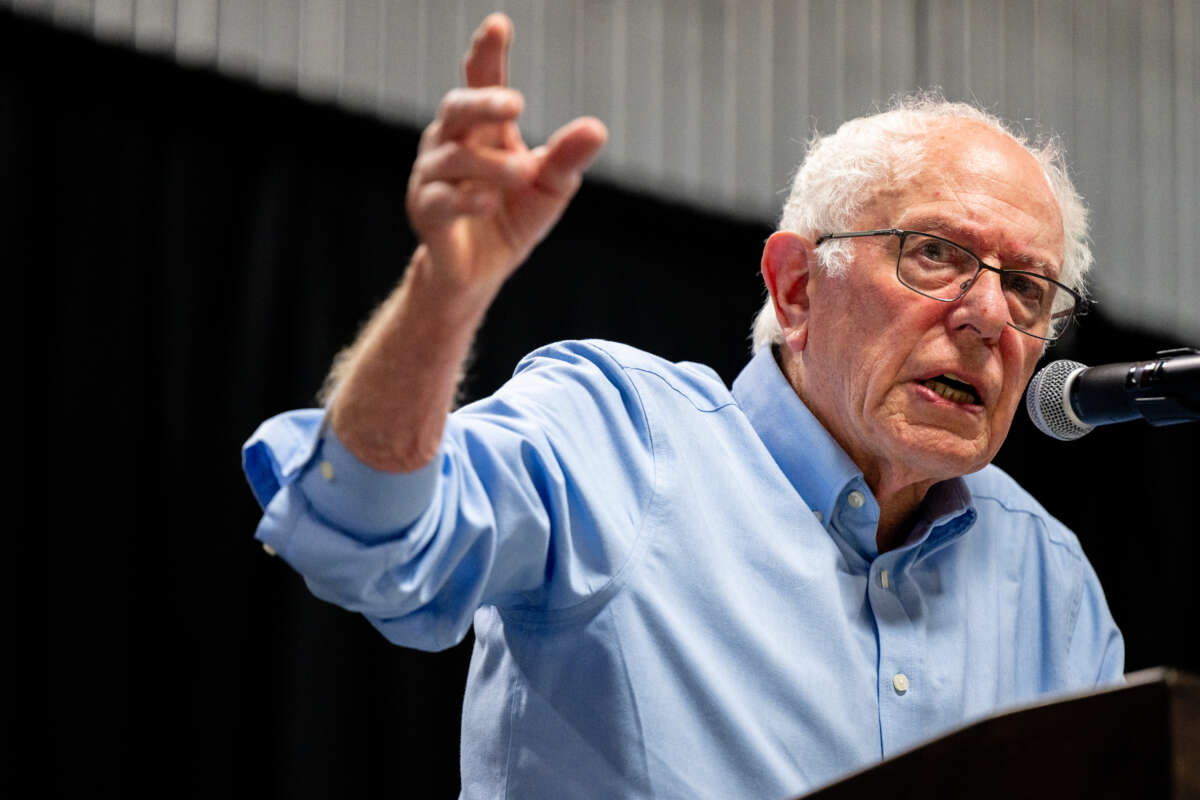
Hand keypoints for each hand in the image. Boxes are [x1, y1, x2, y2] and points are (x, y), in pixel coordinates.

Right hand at [406, 13, 607, 297]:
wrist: (481, 272)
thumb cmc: (513, 218)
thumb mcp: (551, 187)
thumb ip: (567, 157)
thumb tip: (596, 128)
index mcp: (483, 129)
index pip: (482, 82)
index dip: (487, 54)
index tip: (498, 25)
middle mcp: (450, 143)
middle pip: (456, 108)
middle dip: (483, 102)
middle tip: (516, 104)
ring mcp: (433, 176)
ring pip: (453, 157)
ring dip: (491, 164)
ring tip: (523, 173)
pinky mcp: (426, 212)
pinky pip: (440, 199)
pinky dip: (466, 198)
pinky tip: (488, 201)